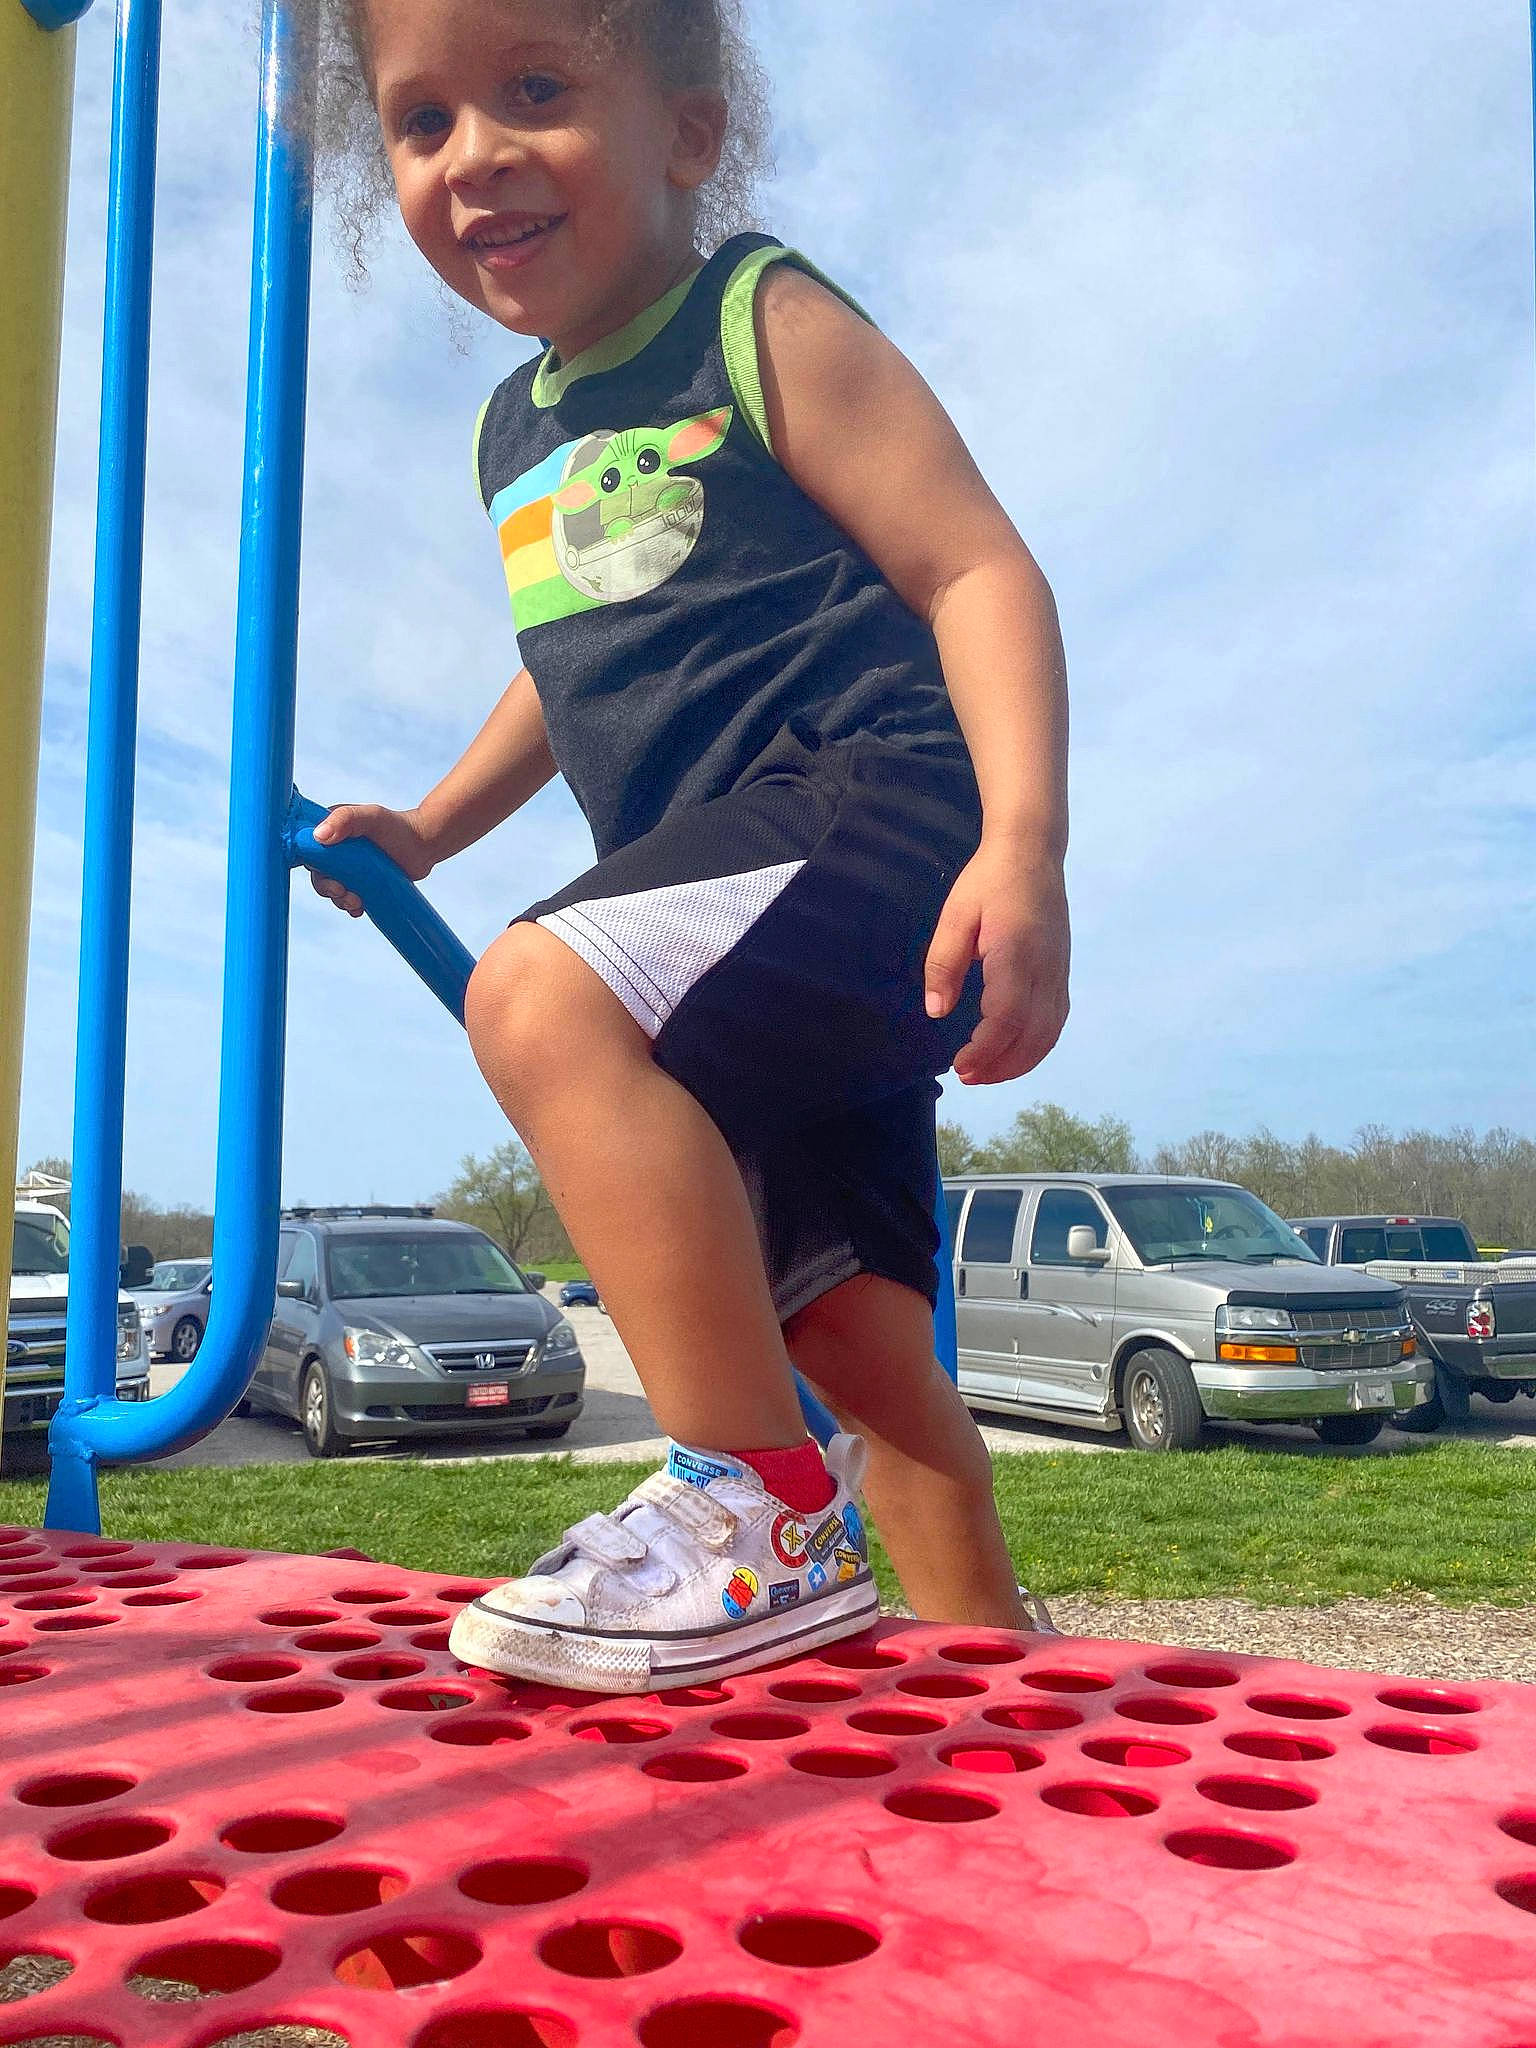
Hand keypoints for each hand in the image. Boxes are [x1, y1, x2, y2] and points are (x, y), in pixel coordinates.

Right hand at [308, 804, 438, 918]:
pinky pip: (348, 898)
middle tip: (343, 892)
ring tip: (356, 902)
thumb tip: (319, 836)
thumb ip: (344, 819)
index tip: (326, 875)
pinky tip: (360, 909)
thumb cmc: (397, 826)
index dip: (311, 865)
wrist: (424, 844)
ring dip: (339, 900)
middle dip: (327, 888)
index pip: (308, 849)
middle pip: (318, 874)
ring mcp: (349, 868)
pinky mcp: (362, 883)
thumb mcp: (370, 816)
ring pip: (332, 889)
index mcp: (331, 829)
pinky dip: (350, 906)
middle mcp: (336, 849)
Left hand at [924, 839, 1069, 1083]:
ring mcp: (1059, 972)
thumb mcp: (956, 917)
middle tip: (968, 1077)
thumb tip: (937, 1011)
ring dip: (1020, 1061)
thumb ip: (944, 964)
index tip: (960, 1066)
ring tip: (988, 1072)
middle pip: (1032, 1035)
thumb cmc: (988, 881)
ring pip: (1049, 1033)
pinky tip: (1014, 1051)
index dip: (985, 1050)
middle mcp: (1045, 969)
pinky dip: (1037, 1045)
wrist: (1032, 851)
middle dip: (1001, 1065)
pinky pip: (1056, 1020)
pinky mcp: (1062, 971)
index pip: (1006, 1018)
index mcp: (1017, 955)